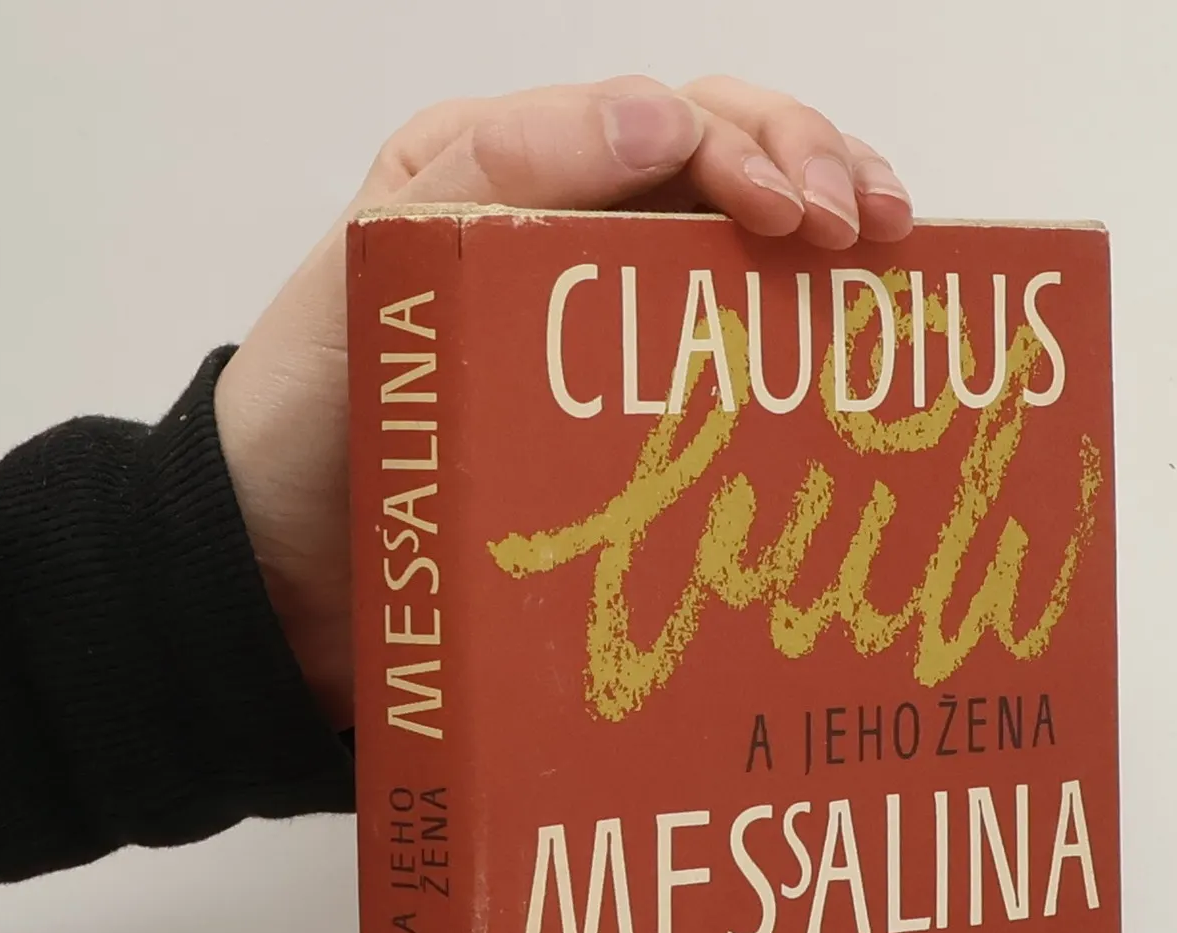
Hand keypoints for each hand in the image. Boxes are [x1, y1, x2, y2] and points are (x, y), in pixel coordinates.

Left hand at [213, 76, 914, 729]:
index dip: (753, 149)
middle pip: (729, 163)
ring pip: (745, 246)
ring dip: (829, 230)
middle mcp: (575, 235)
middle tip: (870, 232)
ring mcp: (611, 326)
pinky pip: (728, 356)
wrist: (282, 570)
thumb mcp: (381, 259)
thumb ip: (506, 170)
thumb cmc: (312, 415)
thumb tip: (664, 119)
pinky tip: (855, 346)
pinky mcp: (630, 418)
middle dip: (816, 171)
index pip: (668, 124)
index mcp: (515, 174)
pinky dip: (799, 338)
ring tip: (895, 256)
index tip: (799, 220)